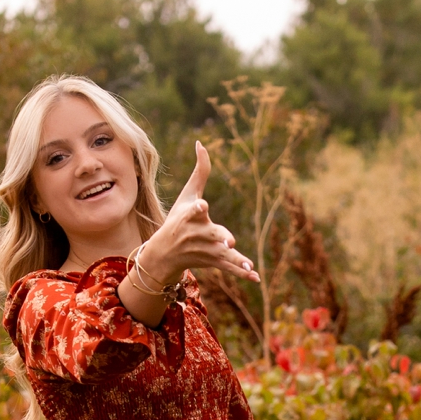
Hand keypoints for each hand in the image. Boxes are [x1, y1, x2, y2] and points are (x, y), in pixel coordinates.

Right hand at [141, 142, 257, 289]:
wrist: (164, 254)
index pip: (193, 211)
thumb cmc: (176, 219)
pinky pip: (229, 268)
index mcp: (190, 216)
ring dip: (235, 260)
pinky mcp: (214, 261)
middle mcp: (197, 234)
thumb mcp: (187, 195)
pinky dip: (241, 273)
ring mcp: (206, 250)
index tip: (202, 207)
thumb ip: (200, 171)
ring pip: (223, 255)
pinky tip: (256, 277)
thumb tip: (201, 142)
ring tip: (248, 265)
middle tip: (228, 242)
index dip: (197, 209)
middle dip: (219, 238)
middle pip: (211, 235)